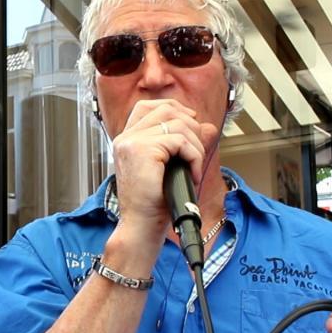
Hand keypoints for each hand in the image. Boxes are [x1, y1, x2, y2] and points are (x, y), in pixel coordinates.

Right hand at [108, 99, 211, 234]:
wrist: (141, 225)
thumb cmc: (152, 203)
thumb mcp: (168, 167)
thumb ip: (182, 143)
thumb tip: (206, 126)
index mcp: (126, 140)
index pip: (148, 107)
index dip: (173, 109)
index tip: (190, 123)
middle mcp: (125, 138)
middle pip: (166, 109)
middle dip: (190, 126)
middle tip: (196, 151)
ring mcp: (131, 142)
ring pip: (177, 123)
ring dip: (195, 144)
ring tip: (193, 165)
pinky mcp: (142, 150)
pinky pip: (180, 140)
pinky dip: (194, 156)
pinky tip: (191, 173)